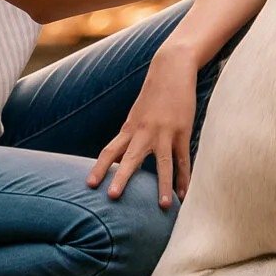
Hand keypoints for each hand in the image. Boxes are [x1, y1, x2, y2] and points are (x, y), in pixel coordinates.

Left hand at [87, 48, 197, 206]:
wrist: (171, 68)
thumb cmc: (154, 93)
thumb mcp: (137, 114)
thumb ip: (130, 135)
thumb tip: (118, 157)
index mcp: (130, 128)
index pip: (110, 151)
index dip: (99, 168)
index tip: (89, 184)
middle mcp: (144, 132)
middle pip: (130, 158)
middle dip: (121, 178)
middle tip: (112, 197)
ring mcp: (164, 132)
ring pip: (163, 163)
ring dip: (163, 186)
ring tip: (165, 206)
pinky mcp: (183, 131)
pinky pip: (183, 159)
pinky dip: (185, 177)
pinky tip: (186, 193)